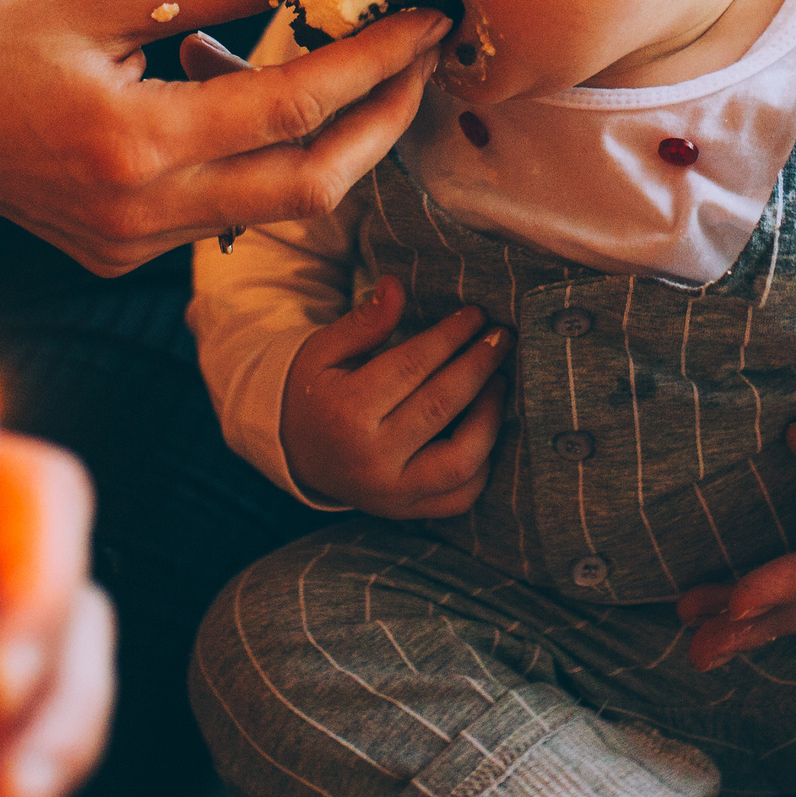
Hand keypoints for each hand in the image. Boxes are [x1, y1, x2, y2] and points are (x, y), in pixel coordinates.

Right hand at [0, 0, 450, 276]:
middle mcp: (137, 211)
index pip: (294, 108)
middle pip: (311, 185)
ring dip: (324, 139)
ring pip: (273, 204)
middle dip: (382, 123)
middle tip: (422, 61)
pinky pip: (222, 211)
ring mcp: (128, 245)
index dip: (374, 64)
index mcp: (132, 140)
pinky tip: (240, 92)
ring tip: (342, 63)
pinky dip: (255, 156)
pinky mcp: (118, 255)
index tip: (426, 21)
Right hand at [281, 277, 512, 516]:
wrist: (293, 451)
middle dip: (479, 366)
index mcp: (347, 413)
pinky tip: (488, 426)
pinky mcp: (408, 511)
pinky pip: (461, 496)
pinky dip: (482, 463)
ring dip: (491, 416)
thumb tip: (395, 285)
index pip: (413, 366)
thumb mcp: (325, 350)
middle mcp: (372, 459)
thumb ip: (363, 322)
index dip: (450, 336)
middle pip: (442, 406)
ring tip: (500, 380)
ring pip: (462, 461)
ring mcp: (392, 493)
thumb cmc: (314, 391)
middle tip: (502, 337)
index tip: (476, 314)